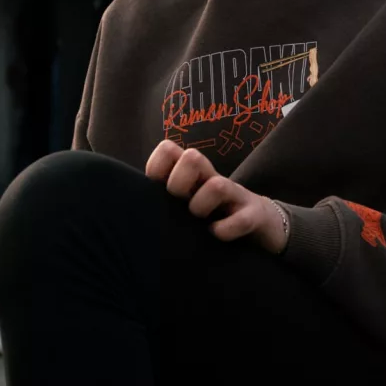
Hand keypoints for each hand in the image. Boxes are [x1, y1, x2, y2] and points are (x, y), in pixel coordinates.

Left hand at [144, 139, 289, 250]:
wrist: (258, 224)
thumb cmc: (211, 211)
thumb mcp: (183, 200)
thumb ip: (160, 197)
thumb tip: (127, 204)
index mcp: (190, 173)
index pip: (168, 150)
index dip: (157, 167)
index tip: (159, 188)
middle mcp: (210, 177)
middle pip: (192, 157)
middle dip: (179, 184)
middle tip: (181, 205)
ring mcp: (234, 194)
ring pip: (217, 185)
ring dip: (202, 207)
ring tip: (200, 222)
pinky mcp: (253, 214)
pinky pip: (242, 219)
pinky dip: (225, 230)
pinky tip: (216, 235)